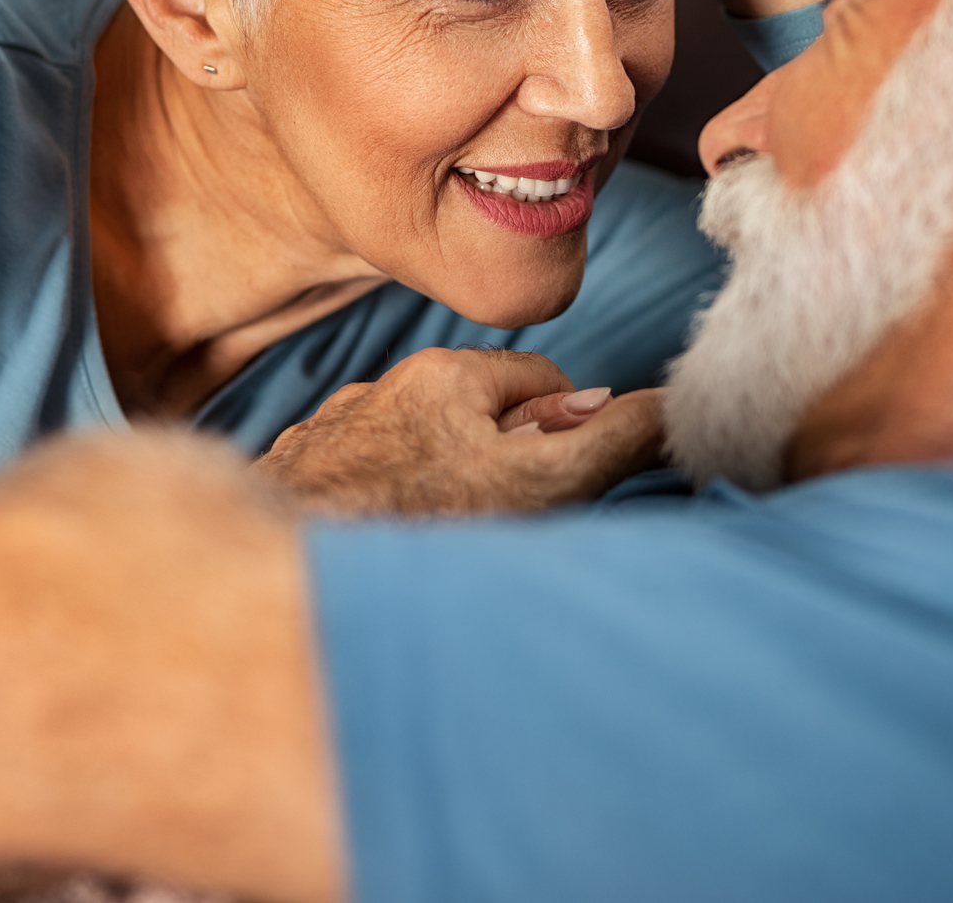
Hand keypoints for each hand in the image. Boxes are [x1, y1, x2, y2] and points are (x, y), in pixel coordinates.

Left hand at [253, 347, 664, 515]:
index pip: (541, 381)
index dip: (567, 434)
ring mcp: (327, 436)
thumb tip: (669, 402)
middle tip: (506, 527)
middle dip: (501, 464)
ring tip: (441, 547)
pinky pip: (356, 485)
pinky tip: (381, 554)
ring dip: (437, 490)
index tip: (563, 486)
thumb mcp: (537, 483)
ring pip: (412, 452)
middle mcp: (378, 390)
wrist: (282, 578)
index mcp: (443, 373)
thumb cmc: (412, 527)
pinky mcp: (290, 482)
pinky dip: (378, 513)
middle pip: (474, 416)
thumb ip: (607, 440)